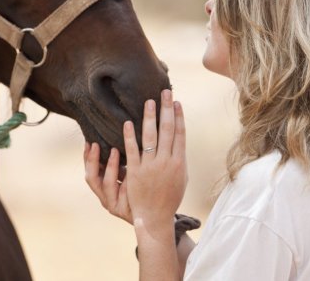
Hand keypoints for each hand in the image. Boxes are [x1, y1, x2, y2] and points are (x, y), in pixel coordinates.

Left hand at [82, 89, 187, 234]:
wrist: (155, 217)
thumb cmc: (169, 197)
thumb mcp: (181, 177)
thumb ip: (179, 158)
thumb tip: (179, 138)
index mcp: (180, 162)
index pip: (180, 134)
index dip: (179, 116)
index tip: (177, 102)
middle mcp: (167, 162)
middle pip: (168, 130)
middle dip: (167, 109)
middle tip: (165, 92)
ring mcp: (151, 167)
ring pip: (151, 136)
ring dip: (150, 117)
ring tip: (149, 101)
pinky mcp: (136, 173)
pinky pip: (132, 150)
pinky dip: (130, 135)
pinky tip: (128, 122)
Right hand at [83, 140, 132, 224]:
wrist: (151, 217)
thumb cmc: (139, 192)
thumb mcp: (127, 176)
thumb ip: (121, 162)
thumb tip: (118, 137)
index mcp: (102, 188)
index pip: (89, 170)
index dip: (87, 157)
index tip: (89, 141)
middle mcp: (103, 197)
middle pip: (91, 178)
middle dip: (93, 160)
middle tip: (97, 144)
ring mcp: (112, 205)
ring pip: (106, 184)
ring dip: (110, 166)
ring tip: (115, 150)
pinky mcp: (124, 210)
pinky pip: (123, 193)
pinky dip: (126, 180)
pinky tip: (132, 170)